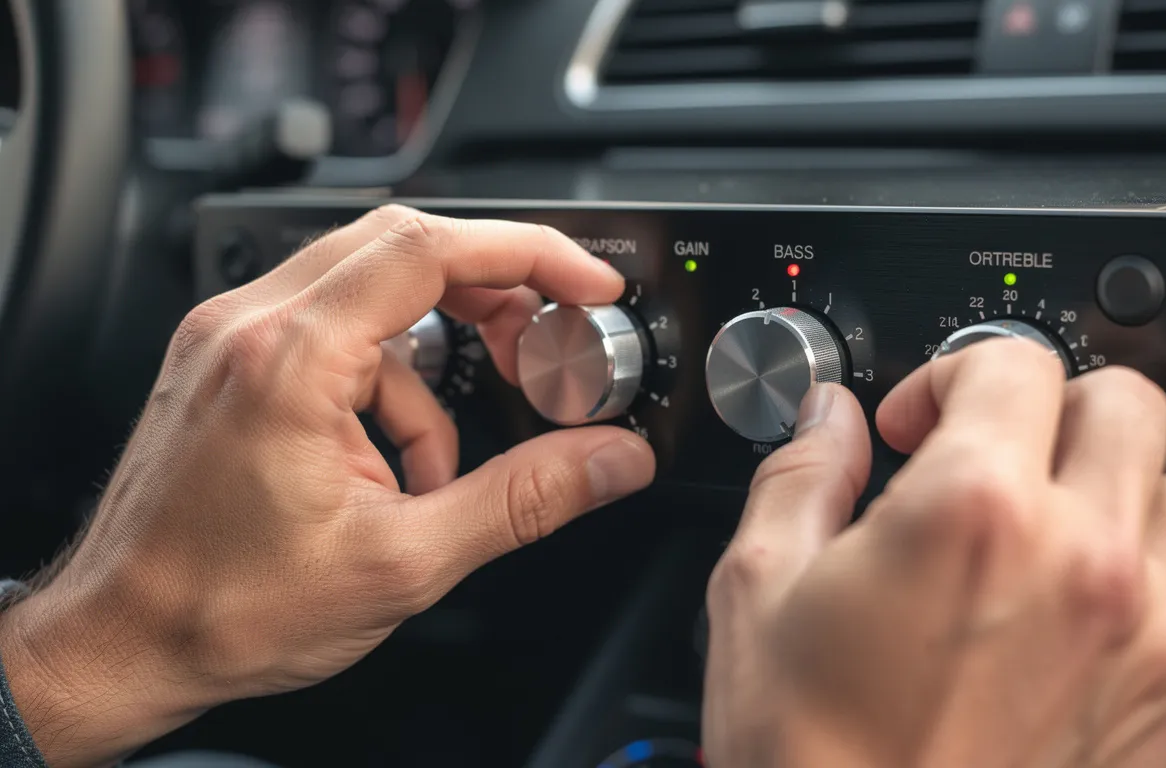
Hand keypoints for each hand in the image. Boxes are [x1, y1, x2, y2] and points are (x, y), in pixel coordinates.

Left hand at [0, 206, 655, 767]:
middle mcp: (249, 326)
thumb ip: (523, 500)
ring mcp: (230, 339)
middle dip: (491, 294)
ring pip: (371, 295)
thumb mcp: (402, 561)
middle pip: (404, 249)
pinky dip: (386, 392)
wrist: (121, 644)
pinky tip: (390, 471)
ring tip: (442, 463)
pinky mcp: (229, 365)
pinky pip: (335, 339)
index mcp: (289, 357)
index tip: (587, 285)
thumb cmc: (222, 608)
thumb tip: (610, 460)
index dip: (530, 254)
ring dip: (434, 363)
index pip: (430, 248)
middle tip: (543, 345)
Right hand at [704, 340, 1165, 767]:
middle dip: (1047, 408)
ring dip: (1112, 487)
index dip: (948, 373)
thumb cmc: (813, 754)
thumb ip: (802, 472)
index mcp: (974, 512)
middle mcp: (1083, 560)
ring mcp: (1146, 634)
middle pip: (1126, 403)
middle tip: (990, 452)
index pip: (1012, 360)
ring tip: (1042, 527)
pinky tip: (1089, 599)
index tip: (917, 422)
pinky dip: (1159, 572)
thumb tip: (828, 418)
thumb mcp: (758, 589)